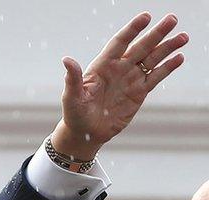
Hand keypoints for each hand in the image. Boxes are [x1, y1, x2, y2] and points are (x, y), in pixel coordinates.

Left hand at [51, 12, 186, 159]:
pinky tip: (179, 58)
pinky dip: (167, 67)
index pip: (119, 43)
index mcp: (102, 66)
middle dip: (156, 34)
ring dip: (167, 48)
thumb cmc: (75, 113)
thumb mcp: (72, 97)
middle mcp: (118, 68)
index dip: (132, 30)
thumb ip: (73, 78)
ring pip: (152, 59)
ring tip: (183, 37)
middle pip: (141, 47)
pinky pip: (155, 76)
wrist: (86, 132)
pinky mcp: (139, 92)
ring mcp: (130, 79)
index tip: (145, 17)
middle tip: (172, 19)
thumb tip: (67, 60)